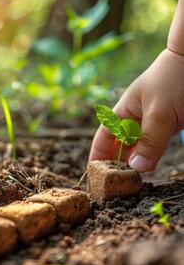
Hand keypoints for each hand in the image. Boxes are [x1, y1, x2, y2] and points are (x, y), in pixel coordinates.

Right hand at [89, 48, 183, 171]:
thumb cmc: (172, 81)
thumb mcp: (159, 112)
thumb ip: (150, 142)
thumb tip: (138, 169)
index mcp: (123, 111)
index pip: (104, 136)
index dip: (97, 153)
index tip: (93, 171)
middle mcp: (134, 118)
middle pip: (119, 145)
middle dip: (114, 163)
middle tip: (112, 183)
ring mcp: (150, 123)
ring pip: (137, 147)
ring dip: (133, 163)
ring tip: (127, 181)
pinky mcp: (166, 126)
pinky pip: (153, 146)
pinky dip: (149, 158)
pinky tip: (146, 168)